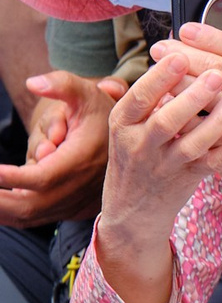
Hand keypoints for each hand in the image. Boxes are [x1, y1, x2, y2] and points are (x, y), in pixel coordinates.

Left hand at [0, 71, 121, 225]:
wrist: (128, 142)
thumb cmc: (100, 114)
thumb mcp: (85, 92)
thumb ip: (61, 84)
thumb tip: (33, 83)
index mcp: (81, 159)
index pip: (42, 176)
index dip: (13, 177)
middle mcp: (78, 186)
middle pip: (31, 203)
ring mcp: (73, 202)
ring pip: (29, 216)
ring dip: (1, 211)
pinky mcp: (68, 210)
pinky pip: (34, 219)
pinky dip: (10, 215)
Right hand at [94, 55, 221, 302]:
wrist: (134, 208)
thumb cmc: (137, 152)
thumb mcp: (128, 124)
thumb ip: (148, 94)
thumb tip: (173, 51)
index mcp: (124, 123)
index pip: (139, 98)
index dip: (159, 77)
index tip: (180, 54)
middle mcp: (140, 145)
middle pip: (166, 120)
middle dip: (191, 96)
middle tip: (217, 74)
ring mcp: (165, 165)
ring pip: (191, 143)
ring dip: (216, 121)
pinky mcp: (187, 179)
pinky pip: (213, 164)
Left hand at [152, 22, 221, 225]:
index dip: (211, 37)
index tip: (185, 29)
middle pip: (221, 70)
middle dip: (186, 56)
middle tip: (160, 48)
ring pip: (207, 97)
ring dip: (177, 83)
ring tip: (155, 70)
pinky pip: (200, 125)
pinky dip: (179, 113)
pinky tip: (160, 103)